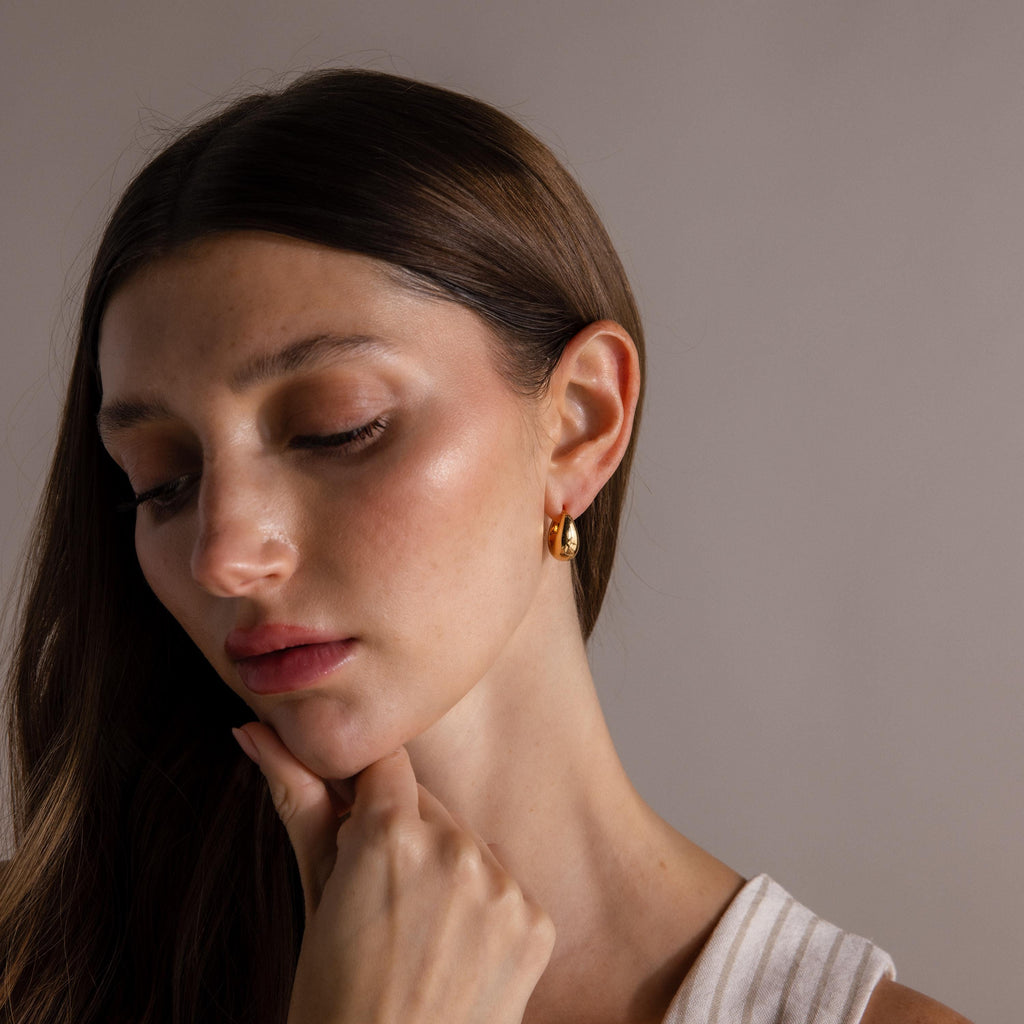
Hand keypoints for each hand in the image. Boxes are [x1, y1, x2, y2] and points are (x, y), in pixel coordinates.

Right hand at [233, 724, 554, 1023]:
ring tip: (414, 932)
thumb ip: (297, 801)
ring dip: (444, 868)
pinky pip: (504, 885)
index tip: (356, 819)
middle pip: (428, 807)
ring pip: (467, 844)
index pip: (385, 766)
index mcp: (390, 836)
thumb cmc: (333, 1001)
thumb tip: (252, 731)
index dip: (366, 790)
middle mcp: (456, 849)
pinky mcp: (535, 921)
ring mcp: (502, 886)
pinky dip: (482, 907)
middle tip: (377, 901)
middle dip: (402, 834)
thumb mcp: (314, 898)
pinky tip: (453, 951)